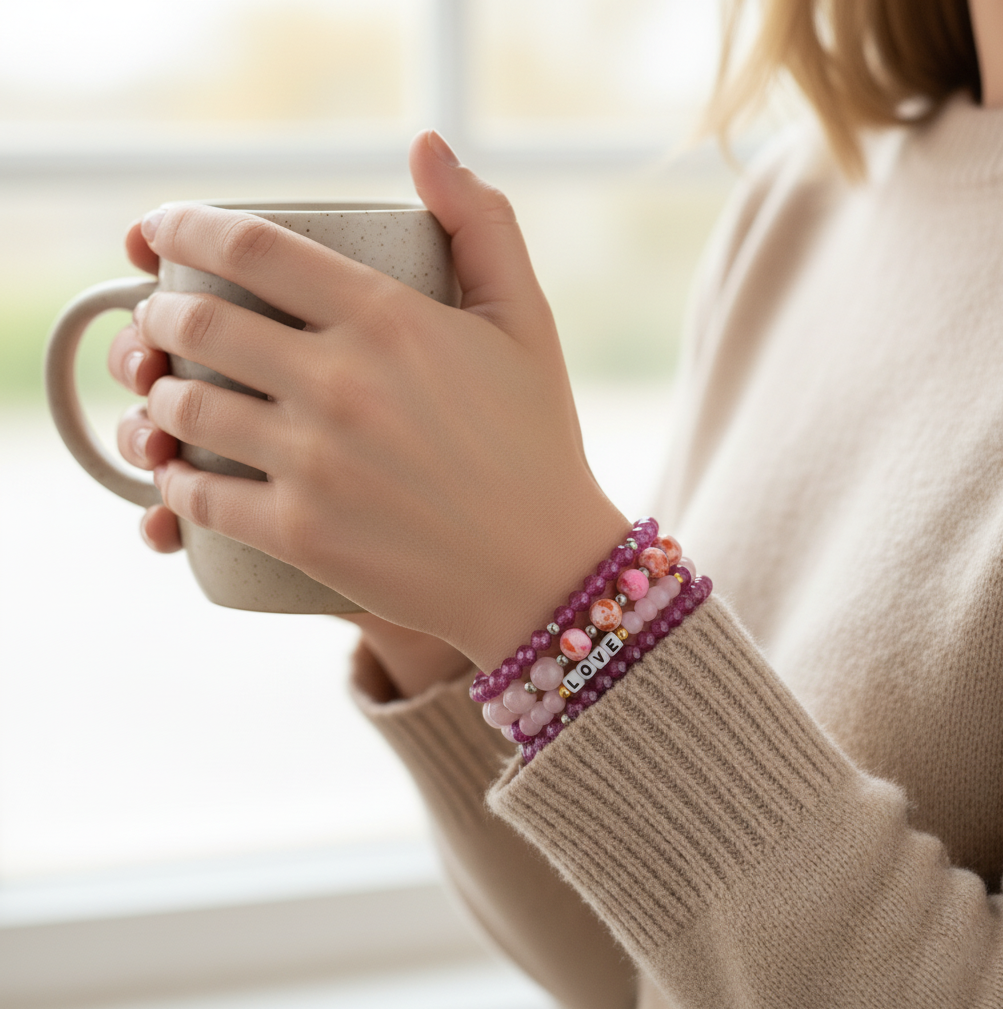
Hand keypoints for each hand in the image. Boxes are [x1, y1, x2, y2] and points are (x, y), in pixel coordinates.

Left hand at [118, 130, 628, 669]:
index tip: (157, 232)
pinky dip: (172, 483)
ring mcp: (316, 463)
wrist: (545, 569)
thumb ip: (482, 224)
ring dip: (155, 395)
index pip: (251, 248)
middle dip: (158, 314)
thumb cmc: (537, 441)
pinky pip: (197, 499)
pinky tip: (177, 474)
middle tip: (160, 321)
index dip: (183, 228)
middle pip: (198, 325)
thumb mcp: (527, 322)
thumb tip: (427, 143)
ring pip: (183, 412)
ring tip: (166, 395)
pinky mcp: (302, 535)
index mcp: (389, 319)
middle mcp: (341, 383)